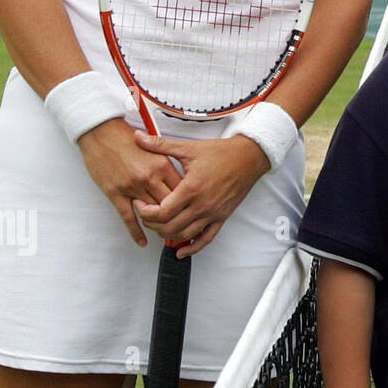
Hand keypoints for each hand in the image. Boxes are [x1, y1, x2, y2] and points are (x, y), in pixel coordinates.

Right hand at [76, 118, 182, 247]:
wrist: (101, 133)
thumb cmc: (127, 138)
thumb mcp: (154, 149)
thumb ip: (168, 165)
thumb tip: (181, 181)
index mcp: (162, 165)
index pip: (181, 189)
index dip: (188, 202)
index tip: (193, 210)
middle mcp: (150, 177)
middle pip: (169, 204)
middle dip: (176, 216)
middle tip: (182, 226)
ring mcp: (132, 187)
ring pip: (150, 213)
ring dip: (158, 224)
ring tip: (165, 234)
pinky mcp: (115, 193)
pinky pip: (127, 217)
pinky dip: (136, 231)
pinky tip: (142, 241)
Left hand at [129, 130, 269, 256]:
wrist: (249, 157)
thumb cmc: (221, 152)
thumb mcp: (189, 148)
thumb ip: (161, 144)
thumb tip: (138, 137)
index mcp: (192, 188)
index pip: (162, 212)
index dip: (146, 212)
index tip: (140, 205)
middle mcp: (202, 205)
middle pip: (170, 227)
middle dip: (152, 224)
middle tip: (145, 215)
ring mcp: (213, 213)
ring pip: (185, 235)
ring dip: (167, 235)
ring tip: (159, 226)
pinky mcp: (222, 217)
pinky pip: (206, 239)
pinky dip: (192, 248)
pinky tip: (181, 250)